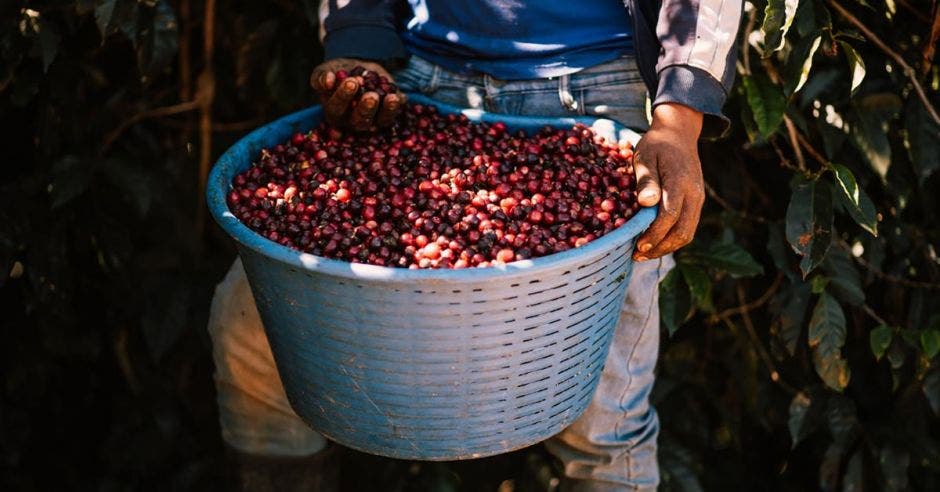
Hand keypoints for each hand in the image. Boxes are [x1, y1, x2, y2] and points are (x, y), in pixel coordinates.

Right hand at [309, 58, 405, 130]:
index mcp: (334, 112)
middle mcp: (352, 121)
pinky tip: (400, 96)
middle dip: (365, 107)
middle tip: (371, 95)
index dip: (344, 96)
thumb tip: (328, 80)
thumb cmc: (337, 72)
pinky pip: (393, 115)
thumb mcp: (325, 70)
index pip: (337, 108)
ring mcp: (371, 121)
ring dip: (386, 110)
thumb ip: (321, 77)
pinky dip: (397, 107)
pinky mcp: (386, 116)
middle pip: (359, 120)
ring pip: (379, 121)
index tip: (351, 82)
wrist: (356, 68)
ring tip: (391, 97)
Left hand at [632, 103, 704, 261]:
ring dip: (667, 247)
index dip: (654, 234)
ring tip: (644, 253)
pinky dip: (673, 239)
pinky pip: (688, 227)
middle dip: (660, 248)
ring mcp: (698, 199)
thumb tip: (646, 203)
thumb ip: (646, 180)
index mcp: (680, 182)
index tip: (638, 245)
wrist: (679, 133)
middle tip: (637, 255)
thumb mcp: (645, 156)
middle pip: (683, 231)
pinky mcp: (696, 203)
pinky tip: (655, 243)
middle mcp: (694, 194)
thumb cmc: (656, 145)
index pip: (670, 216)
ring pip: (688, 233)